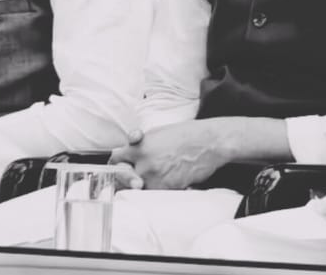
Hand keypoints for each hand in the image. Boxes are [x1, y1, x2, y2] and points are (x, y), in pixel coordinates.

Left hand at [109, 121, 228, 189]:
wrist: (210, 142)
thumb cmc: (187, 134)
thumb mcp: (159, 133)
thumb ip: (140, 144)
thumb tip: (129, 153)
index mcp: (139, 147)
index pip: (115, 159)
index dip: (118, 164)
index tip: (122, 167)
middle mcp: (143, 164)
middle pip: (124, 179)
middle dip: (129, 179)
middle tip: (138, 178)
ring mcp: (154, 178)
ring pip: (140, 188)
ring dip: (147, 184)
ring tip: (162, 175)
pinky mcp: (167, 188)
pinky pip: (156, 194)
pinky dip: (162, 189)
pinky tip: (173, 179)